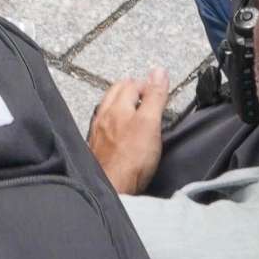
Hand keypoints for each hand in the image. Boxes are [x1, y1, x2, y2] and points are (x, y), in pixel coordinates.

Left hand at [87, 67, 169, 194]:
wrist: (112, 188)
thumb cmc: (131, 158)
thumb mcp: (150, 122)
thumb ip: (154, 96)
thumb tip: (159, 71)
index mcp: (116, 107)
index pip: (131, 84)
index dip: (147, 84)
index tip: (159, 89)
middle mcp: (104, 116)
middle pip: (116, 93)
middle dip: (131, 89)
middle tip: (146, 93)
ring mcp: (99, 132)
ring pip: (109, 109)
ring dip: (121, 104)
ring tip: (134, 108)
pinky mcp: (98, 148)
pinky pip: (105, 126)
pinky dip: (115, 121)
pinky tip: (120, 130)